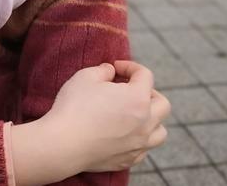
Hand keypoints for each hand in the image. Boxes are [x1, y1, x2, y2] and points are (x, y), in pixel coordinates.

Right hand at [10, 61, 169, 185]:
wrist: (63, 143)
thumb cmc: (74, 106)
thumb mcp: (86, 76)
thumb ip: (104, 70)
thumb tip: (111, 72)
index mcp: (137, 98)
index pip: (145, 75)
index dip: (130, 66)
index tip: (115, 67)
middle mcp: (145, 123)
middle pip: (162, 104)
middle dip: (148, 91)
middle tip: (128, 88)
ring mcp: (139, 144)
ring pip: (160, 131)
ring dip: (151, 118)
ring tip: (132, 112)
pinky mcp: (129, 160)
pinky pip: (145, 148)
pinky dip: (140, 137)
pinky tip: (123, 131)